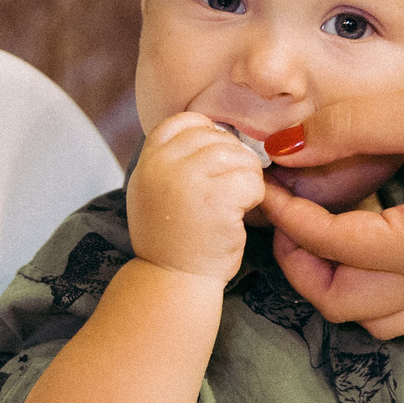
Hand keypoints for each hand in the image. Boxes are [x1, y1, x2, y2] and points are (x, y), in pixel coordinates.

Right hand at [127, 113, 267, 281]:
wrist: (172, 281)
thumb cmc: (171, 240)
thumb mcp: (153, 192)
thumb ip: (171, 162)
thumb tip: (213, 134)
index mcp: (149, 160)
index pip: (185, 121)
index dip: (208, 134)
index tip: (216, 160)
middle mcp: (164, 164)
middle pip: (216, 136)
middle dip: (234, 158)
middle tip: (234, 186)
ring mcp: (190, 179)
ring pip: (237, 155)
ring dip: (247, 176)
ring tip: (238, 200)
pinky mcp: (217, 198)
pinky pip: (251, 179)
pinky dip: (255, 195)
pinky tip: (242, 213)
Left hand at [263, 53, 403, 336]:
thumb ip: (344, 130)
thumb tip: (281, 147)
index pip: (331, 245)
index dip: (287, 215)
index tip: (266, 183)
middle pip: (345, 305)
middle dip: (302, 266)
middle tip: (286, 220)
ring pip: (384, 324)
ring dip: (344, 290)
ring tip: (326, 240)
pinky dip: (394, 306)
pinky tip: (383, 264)